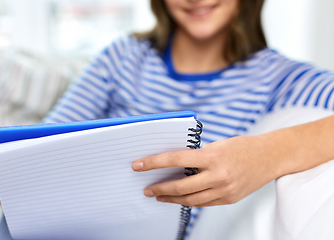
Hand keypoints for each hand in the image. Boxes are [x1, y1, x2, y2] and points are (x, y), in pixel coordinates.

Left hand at [132, 135, 281, 206]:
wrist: (271, 157)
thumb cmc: (242, 146)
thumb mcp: (217, 145)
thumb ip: (197, 156)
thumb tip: (175, 165)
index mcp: (213, 156)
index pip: (176, 159)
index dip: (154, 163)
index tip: (138, 165)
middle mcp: (218, 175)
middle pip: (181, 186)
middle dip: (160, 188)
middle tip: (147, 188)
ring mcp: (225, 190)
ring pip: (190, 199)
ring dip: (171, 199)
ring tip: (158, 196)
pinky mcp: (229, 199)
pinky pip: (203, 203)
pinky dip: (188, 201)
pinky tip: (178, 199)